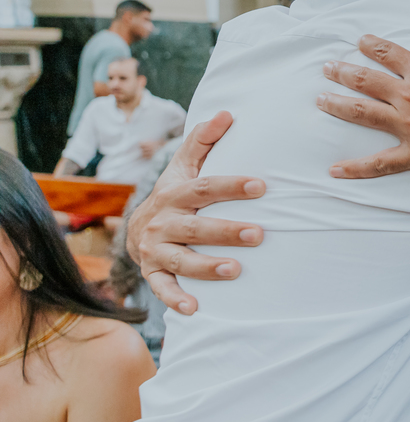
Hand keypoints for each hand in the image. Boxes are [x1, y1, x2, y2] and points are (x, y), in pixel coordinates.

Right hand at [127, 112, 264, 314]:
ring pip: (182, 259)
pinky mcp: (154, 273)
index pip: (205, 188)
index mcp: (176, 194)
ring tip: (235, 270)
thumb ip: (204, 141)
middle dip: (227, 231)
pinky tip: (194, 308)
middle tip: (259, 234)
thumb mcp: (183, 166)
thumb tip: (227, 113)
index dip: (232, 186)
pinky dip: (176, 299)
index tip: (261, 185)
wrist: (136, 228)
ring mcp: (157, 249)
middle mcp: (164, 222)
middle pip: (197, 228)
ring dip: (208, 266)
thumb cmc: (175, 194)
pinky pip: (163, 288)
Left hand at [316, 20, 409, 179]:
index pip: (388, 53)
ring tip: (320, 100)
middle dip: (342, 72)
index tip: (359, 41)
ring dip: (338, 106)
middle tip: (327, 68)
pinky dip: (356, 168)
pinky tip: (335, 169)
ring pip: (363, 114)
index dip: (371, 45)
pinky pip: (380, 164)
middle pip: (366, 81)